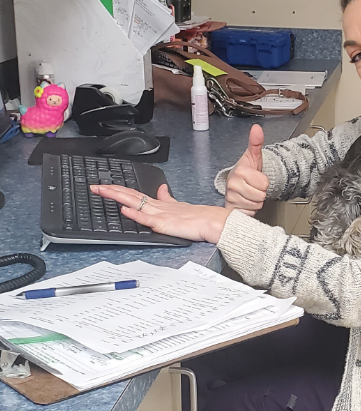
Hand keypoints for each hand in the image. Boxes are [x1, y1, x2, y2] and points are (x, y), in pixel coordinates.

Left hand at [89, 183, 232, 243]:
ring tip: (102, 191)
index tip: (105, 186)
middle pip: (130, 195)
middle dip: (111, 190)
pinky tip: (124, 210)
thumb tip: (162, 189)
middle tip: (95, 186)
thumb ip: (168, 199)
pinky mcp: (165, 224)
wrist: (214, 223)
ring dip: (117, 196)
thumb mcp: (181, 205)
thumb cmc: (201, 218)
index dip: (119, 189)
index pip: (135, 194)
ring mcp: (161, 214)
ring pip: (134, 202)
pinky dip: (134, 214)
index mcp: (160, 204)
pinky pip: (147, 218)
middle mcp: (158, 206)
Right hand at [224, 124, 268, 214]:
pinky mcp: (231, 209)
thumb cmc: (246, 171)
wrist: (238, 184)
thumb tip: (257, 129)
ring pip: (256, 204)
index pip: (264, 183)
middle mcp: (233, 185)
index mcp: (239, 172)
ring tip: (250, 193)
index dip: (264, 181)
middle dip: (260, 191)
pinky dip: (250, 209)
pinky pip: (250, 212)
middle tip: (254, 186)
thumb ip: (256, 142)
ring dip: (256, 200)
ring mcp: (231, 198)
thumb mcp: (253, 156)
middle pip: (261, 195)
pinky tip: (246, 201)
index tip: (256, 178)